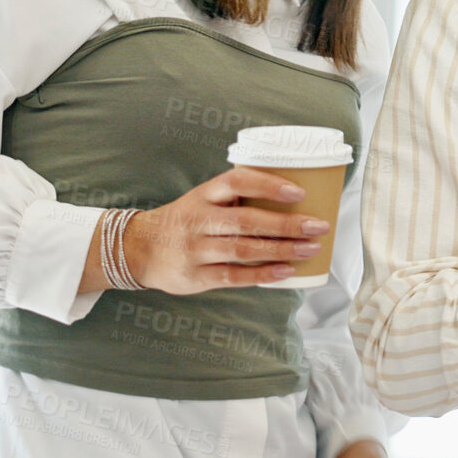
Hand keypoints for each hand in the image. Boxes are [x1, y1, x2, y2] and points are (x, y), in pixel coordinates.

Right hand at [124, 168, 326, 293]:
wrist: (138, 249)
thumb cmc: (186, 220)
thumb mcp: (203, 199)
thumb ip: (237, 198)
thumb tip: (295, 200)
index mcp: (203, 194)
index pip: (237, 181)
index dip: (268, 185)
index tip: (299, 191)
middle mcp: (198, 220)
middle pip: (247, 221)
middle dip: (287, 224)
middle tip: (319, 226)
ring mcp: (195, 249)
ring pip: (243, 249)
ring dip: (282, 250)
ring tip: (311, 249)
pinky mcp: (195, 276)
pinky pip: (233, 276)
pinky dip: (262, 274)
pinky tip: (286, 271)